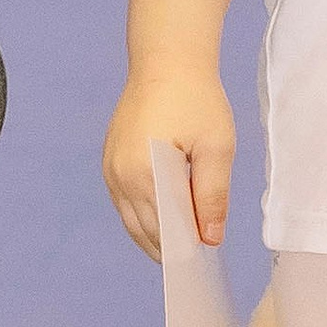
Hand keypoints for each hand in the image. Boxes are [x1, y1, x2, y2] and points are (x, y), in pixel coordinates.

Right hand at [102, 64, 235, 257]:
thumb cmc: (195, 99)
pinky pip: (124, 202)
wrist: (166, 61)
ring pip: (131, 220)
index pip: (166, 229)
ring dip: (155, 237)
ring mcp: (111, 168)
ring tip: (182, 248)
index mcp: (145, 173)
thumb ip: (211, 196)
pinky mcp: (110, 160)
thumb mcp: (216, 147)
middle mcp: (120, 176)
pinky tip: (164, 222)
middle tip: (197, 263)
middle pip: (144, 230)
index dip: (186, 250)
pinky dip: (143, 217)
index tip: (205, 264)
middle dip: (170, 249)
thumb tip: (210, 237)